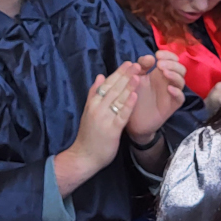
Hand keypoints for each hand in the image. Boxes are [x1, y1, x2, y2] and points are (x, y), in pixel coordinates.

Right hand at [54, 68, 136, 192]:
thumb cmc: (88, 135)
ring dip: (128, 86)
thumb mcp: (88, 112)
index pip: (106, 84)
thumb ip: (94, 94)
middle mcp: (97, 108)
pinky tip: (135, 95)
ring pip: (117, 99)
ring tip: (137, 75)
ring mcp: (104, 118)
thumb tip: (99, 76)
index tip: (127, 63)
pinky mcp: (112, 129)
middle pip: (112, 88)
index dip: (117, 73)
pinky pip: (122, 114)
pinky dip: (128, 104)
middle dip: (125, 75)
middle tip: (136, 64)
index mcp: (92, 103)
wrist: (83, 156)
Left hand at [125, 50, 185, 141]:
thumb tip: (150, 57)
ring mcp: (171, 94)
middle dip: (172, 63)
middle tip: (160, 64)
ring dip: (175, 74)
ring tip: (164, 72)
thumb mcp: (135, 78)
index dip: (168, 54)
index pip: (171, 59)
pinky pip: (180, 98)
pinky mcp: (172, 106)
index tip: (157, 54)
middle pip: (180, 68)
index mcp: (159, 73)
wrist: (131, 120)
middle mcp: (168, 82)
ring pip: (181, 81)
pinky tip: (169, 89)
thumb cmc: (134, 97)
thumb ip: (141, 66)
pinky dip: (177, 92)